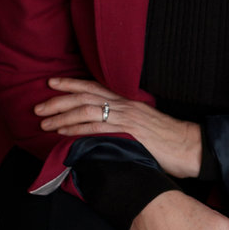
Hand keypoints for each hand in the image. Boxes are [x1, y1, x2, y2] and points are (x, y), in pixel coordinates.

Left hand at [34, 77, 201, 177]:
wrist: (190, 146)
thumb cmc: (170, 140)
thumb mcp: (145, 125)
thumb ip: (125, 123)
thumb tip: (106, 129)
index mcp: (128, 101)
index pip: (95, 86)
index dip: (72, 84)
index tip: (52, 83)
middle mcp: (125, 105)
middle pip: (86, 95)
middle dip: (59, 99)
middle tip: (38, 105)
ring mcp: (126, 117)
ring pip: (87, 109)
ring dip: (62, 115)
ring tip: (43, 121)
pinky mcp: (128, 132)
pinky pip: (97, 127)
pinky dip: (77, 128)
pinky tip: (63, 133)